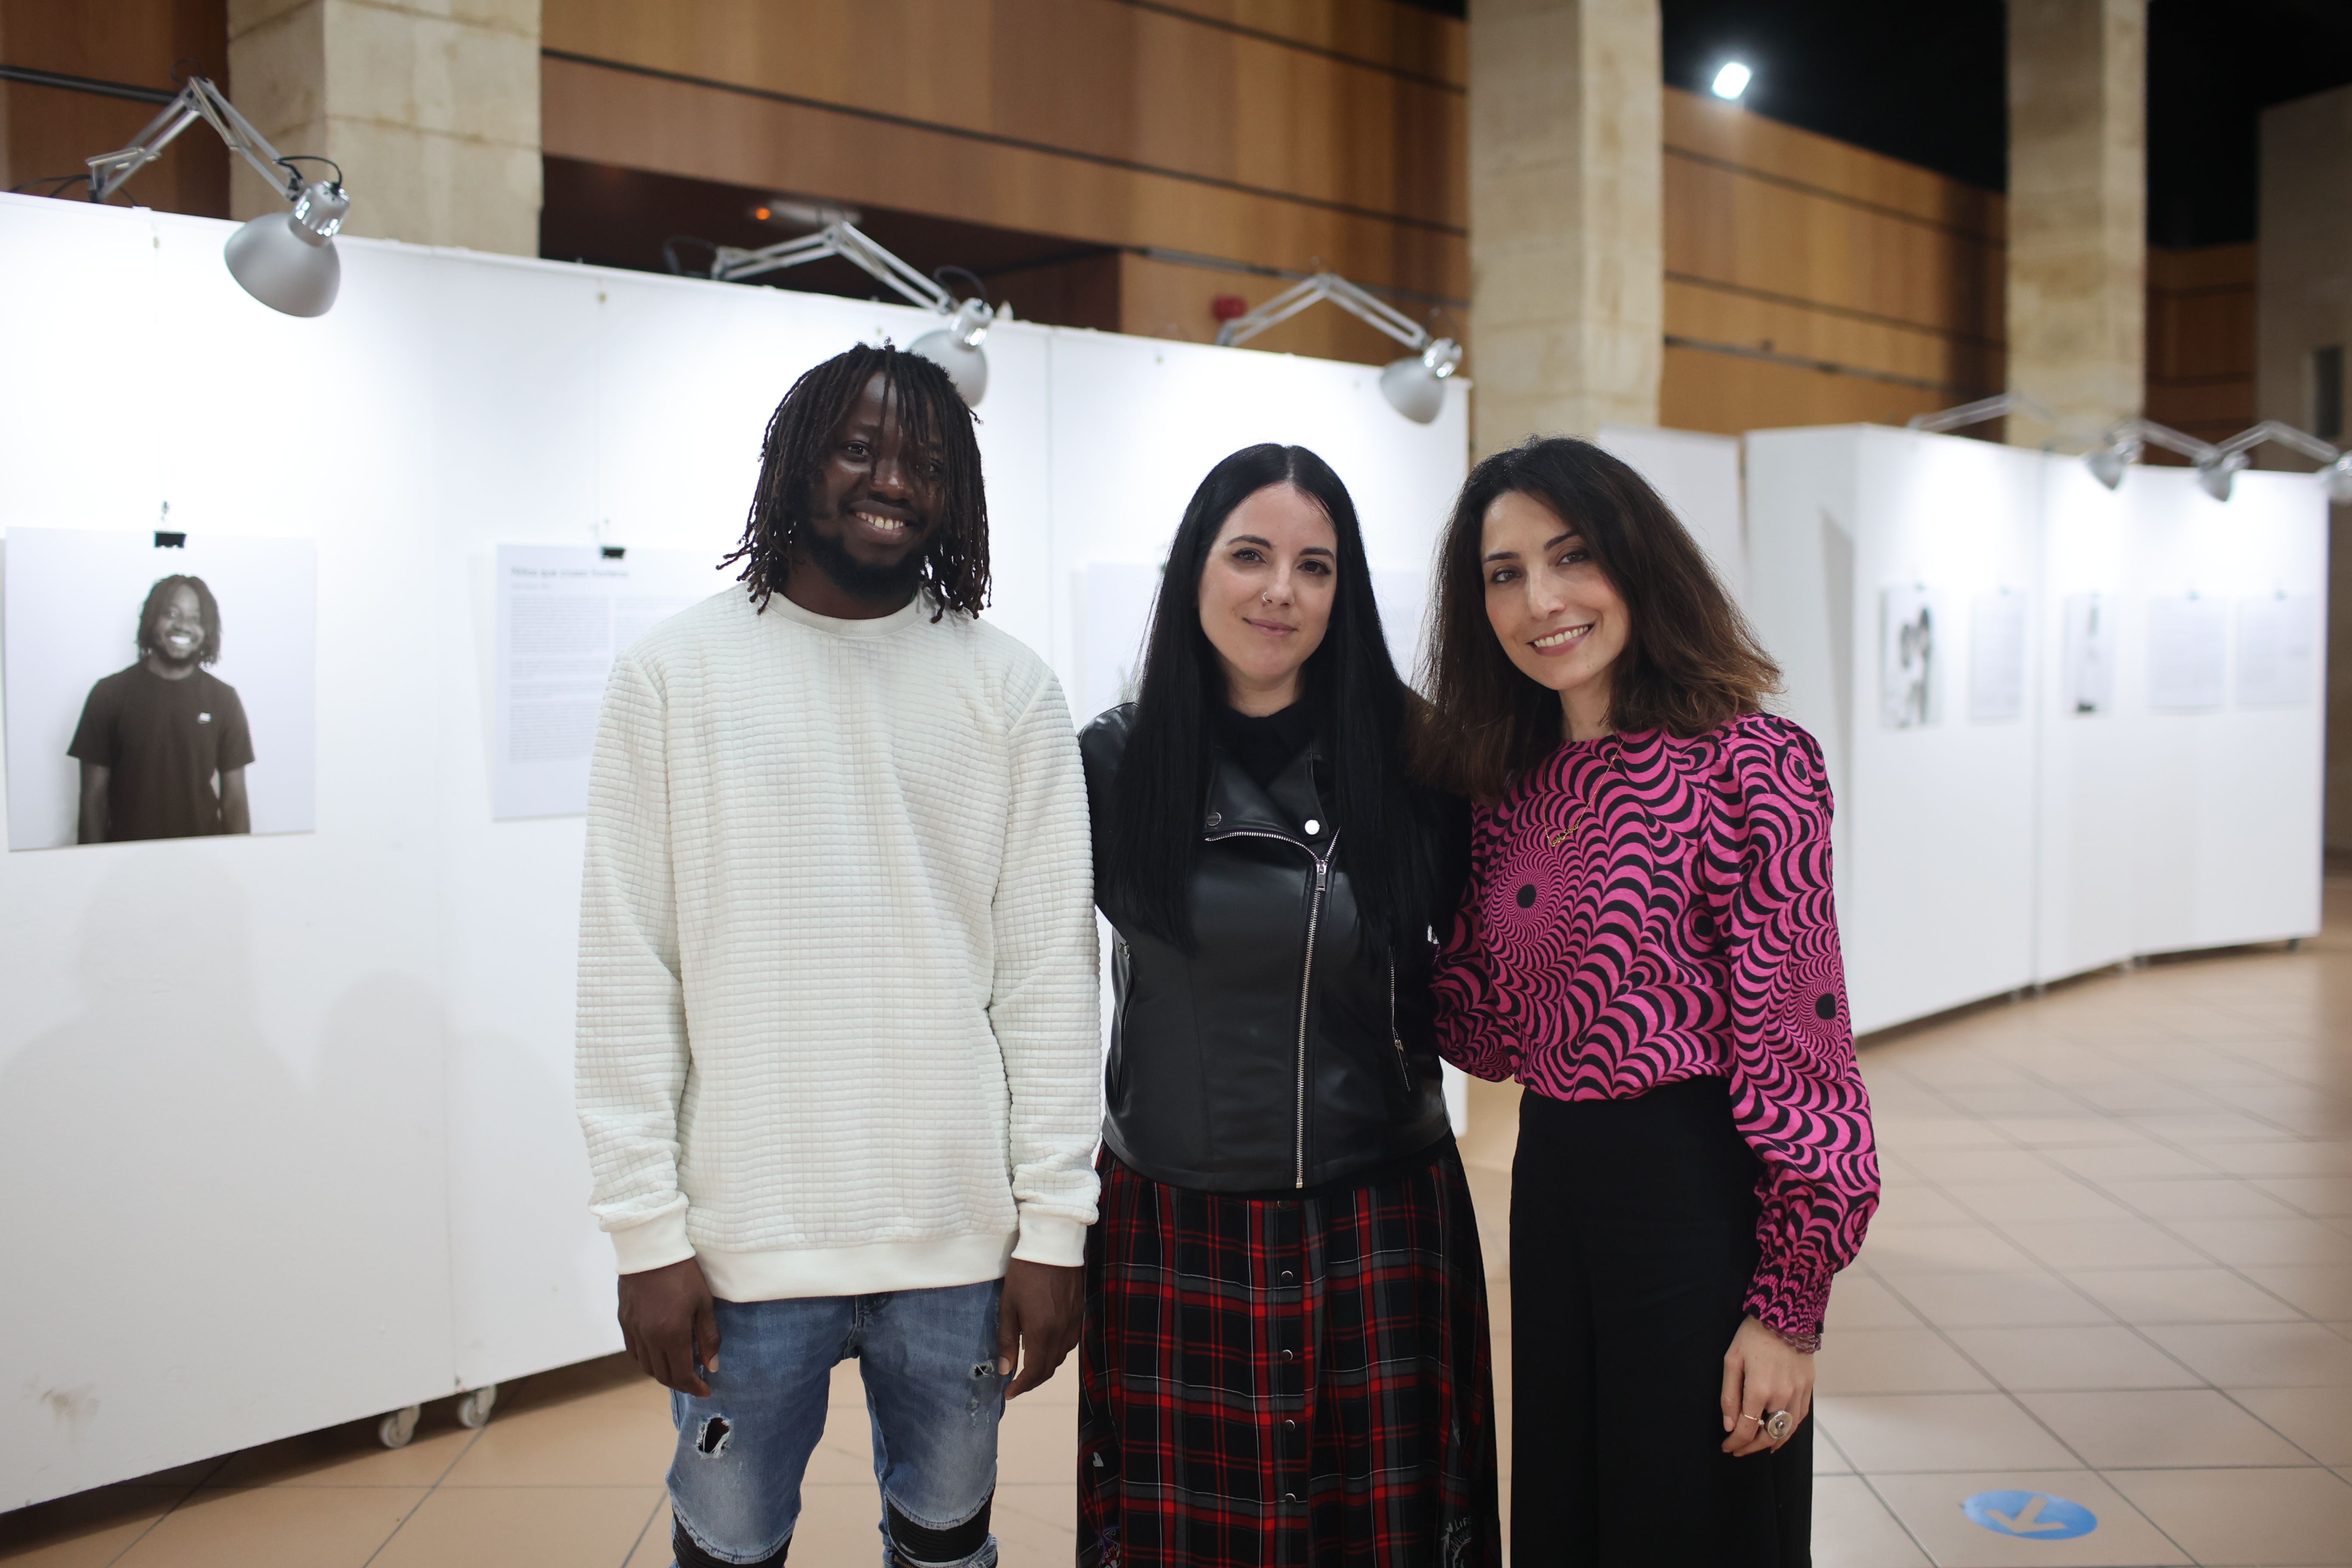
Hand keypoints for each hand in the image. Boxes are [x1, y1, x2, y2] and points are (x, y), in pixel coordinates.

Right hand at [618, 1256, 720, 1396]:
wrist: (650, 1248)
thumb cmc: (683, 1273)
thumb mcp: (703, 1303)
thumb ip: (708, 1337)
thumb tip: (712, 1366)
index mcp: (671, 1334)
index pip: (681, 1374)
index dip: (694, 1387)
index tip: (706, 1391)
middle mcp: (648, 1337)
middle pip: (662, 1375)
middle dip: (680, 1384)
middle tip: (694, 1382)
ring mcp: (633, 1330)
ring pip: (646, 1366)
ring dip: (663, 1373)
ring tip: (679, 1369)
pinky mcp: (624, 1321)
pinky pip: (634, 1351)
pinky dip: (647, 1359)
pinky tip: (659, 1353)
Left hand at [996, 1259, 1083, 1397]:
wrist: (1053, 1244)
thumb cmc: (1025, 1273)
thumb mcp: (1008, 1305)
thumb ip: (1006, 1339)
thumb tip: (1005, 1369)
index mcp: (1041, 1331)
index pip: (1034, 1371)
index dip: (1021, 1386)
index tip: (1009, 1392)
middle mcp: (1061, 1332)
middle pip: (1049, 1368)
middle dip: (1032, 1380)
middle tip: (1016, 1383)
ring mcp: (1073, 1323)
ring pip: (1061, 1356)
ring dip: (1045, 1366)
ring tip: (1028, 1365)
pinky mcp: (1079, 1313)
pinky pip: (1069, 1342)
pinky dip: (1056, 1351)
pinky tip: (1045, 1344)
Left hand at [1720, 1314, 1812, 1456]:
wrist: (1786, 1315)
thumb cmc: (1752, 1336)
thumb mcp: (1732, 1361)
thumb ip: (1729, 1396)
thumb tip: (1729, 1426)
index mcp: (1759, 1390)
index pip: (1746, 1429)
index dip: (1735, 1443)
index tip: (1726, 1447)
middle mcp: (1782, 1396)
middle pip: (1768, 1436)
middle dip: (1750, 1447)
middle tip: (1738, 1450)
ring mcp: (1798, 1393)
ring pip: (1787, 1431)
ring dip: (1770, 1443)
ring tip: (1757, 1447)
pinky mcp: (1808, 1387)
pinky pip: (1799, 1417)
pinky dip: (1789, 1430)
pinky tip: (1779, 1434)